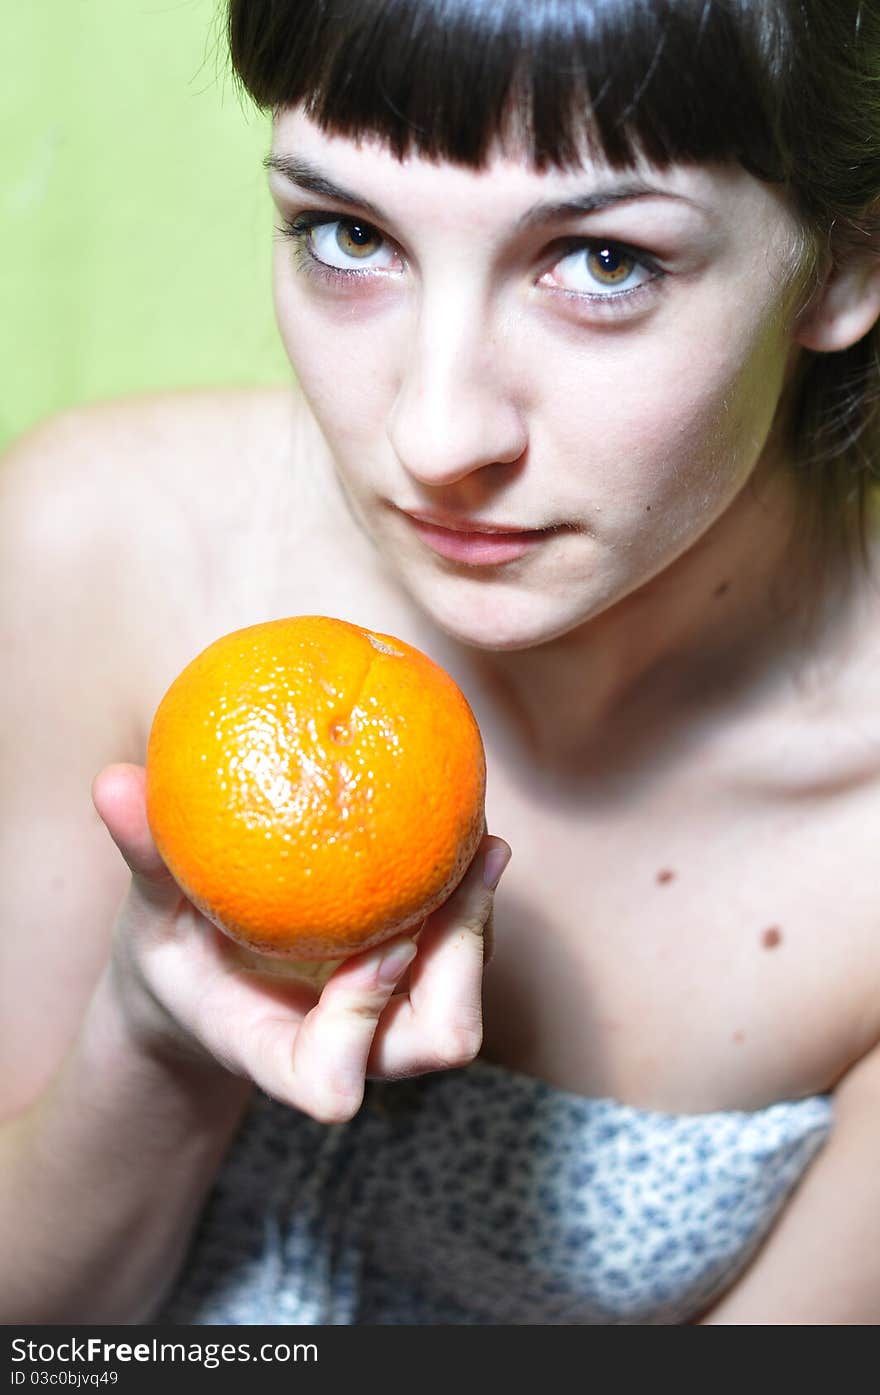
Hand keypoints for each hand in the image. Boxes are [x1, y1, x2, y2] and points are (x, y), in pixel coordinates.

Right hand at [92, 764, 510, 1123]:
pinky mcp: (413, 983)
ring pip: (464, 997)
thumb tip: (112, 783)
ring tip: (480, 837)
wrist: (206, 987)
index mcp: (276, 1052)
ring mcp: (387, 1021)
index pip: (330, 1080)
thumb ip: (144, 860)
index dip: (362, 1023)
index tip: (371, 943)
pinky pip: (463, 952)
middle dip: (464, 957)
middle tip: (472, 860)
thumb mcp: (148, 914)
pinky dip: (468, 899)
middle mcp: (348, 1049)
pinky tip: (461, 824)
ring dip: (478, 924)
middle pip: (439, 1037)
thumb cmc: (174, 958)